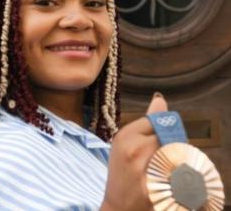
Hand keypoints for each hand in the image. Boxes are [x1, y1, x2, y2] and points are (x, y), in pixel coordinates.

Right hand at [101, 92, 167, 210]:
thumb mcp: (125, 145)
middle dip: (170, 144)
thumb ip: (144, 125)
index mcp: (124, 135)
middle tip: (157, 159)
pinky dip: (178, 172)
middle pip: (170, 134)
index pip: (158, 120)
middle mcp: (135, 147)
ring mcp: (147, 166)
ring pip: (178, 150)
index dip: (161, 131)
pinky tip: (166, 178)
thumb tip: (160, 100)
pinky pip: (181, 168)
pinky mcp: (158, 182)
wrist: (119, 206)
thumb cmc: (122, 174)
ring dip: (176, 157)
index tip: (153, 144)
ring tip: (161, 168)